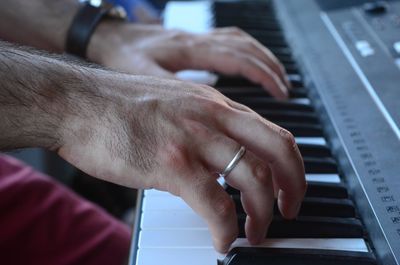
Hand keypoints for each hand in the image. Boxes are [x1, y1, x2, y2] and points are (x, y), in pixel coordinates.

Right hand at [57, 71, 305, 252]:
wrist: (77, 103)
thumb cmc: (119, 106)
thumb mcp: (176, 104)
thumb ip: (203, 126)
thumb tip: (218, 160)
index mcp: (214, 105)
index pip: (272, 132)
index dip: (289, 164)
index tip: (286, 186)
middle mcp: (212, 118)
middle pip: (278, 150)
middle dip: (293, 186)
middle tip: (289, 210)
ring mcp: (193, 140)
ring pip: (253, 178)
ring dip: (262, 213)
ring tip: (254, 232)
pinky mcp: (171, 165)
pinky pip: (215, 204)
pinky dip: (226, 228)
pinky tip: (222, 240)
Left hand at [87, 23, 290, 98]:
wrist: (105, 37)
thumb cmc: (121, 57)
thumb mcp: (145, 79)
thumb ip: (172, 99)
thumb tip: (200, 121)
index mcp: (190, 50)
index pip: (239, 59)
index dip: (264, 76)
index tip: (282, 94)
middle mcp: (198, 41)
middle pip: (247, 49)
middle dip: (271, 69)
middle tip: (286, 91)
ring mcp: (197, 39)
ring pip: (241, 43)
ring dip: (262, 59)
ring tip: (277, 80)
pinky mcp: (192, 43)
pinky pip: (228, 42)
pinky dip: (245, 54)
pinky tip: (249, 67)